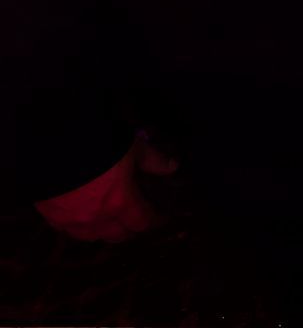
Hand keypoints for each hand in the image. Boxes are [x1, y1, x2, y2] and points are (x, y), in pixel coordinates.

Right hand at [34, 144, 157, 241]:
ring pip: (92, 237)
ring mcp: (71, 220)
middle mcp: (97, 218)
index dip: (154, 221)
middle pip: (118, 235)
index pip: (142, 222)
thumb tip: (173, 167)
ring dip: (105, 232)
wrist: (53, 146)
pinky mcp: (51, 216)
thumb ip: (153, 160)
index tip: (161, 219)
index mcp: (121, 202)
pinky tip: (83, 220)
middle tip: (137, 221)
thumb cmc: (99, 145)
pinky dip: (80, 228)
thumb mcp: (133, 148)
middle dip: (130, 230)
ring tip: (111, 223)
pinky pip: (69, 231)